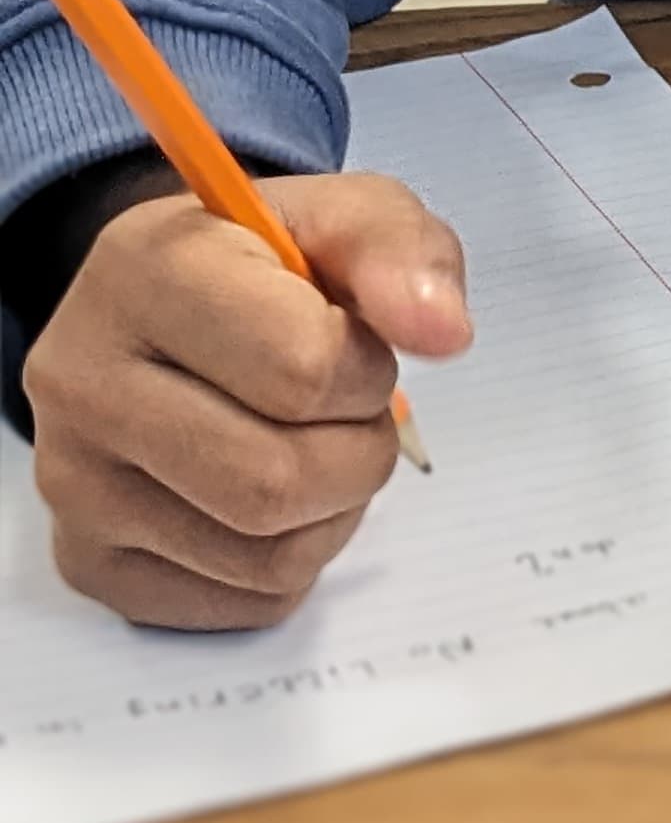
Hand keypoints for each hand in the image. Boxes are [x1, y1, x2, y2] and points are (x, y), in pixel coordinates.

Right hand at [24, 177, 472, 631]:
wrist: (152, 313)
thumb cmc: (253, 269)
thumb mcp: (337, 219)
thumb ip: (400, 251)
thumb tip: (442, 332)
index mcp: (145, 274)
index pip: (301, 368)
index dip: (363, 368)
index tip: (353, 345)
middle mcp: (84, 382)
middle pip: (279, 482)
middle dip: (358, 452)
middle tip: (347, 411)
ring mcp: (75, 484)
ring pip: (269, 556)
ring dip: (333, 510)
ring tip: (310, 445)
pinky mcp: (90, 564)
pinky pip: (244, 603)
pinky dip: (291, 562)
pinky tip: (268, 496)